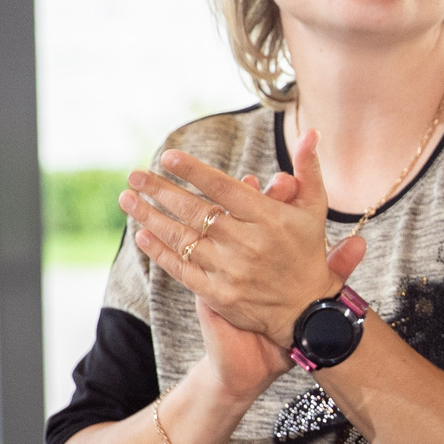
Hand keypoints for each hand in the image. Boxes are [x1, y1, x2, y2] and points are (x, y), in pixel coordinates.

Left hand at [122, 133, 364, 356]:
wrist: (307, 310)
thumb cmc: (307, 252)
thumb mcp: (315, 209)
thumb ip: (308, 169)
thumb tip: (311, 132)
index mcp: (269, 218)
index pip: (223, 188)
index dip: (193, 171)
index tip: (168, 157)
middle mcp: (248, 243)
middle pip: (195, 211)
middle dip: (160, 191)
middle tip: (134, 175)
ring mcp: (231, 270)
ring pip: (183, 239)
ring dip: (151, 217)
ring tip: (128, 199)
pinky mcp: (219, 294)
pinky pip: (182, 269)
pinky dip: (159, 252)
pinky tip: (142, 235)